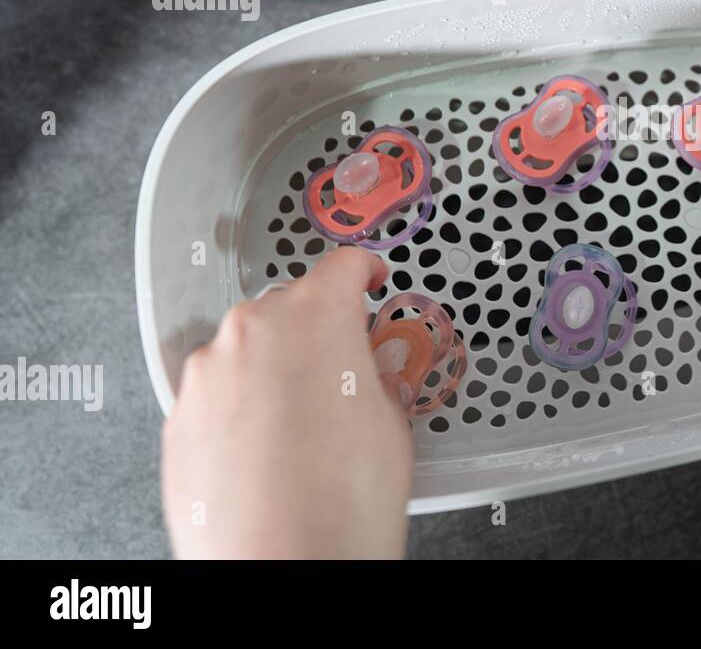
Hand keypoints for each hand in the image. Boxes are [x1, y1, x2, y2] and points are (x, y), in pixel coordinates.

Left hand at [162, 248, 411, 558]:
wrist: (281, 565)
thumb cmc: (340, 502)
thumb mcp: (392, 426)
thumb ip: (377, 381)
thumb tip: (371, 381)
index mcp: (315, 316)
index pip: (342, 266)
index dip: (364, 271)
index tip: (368, 278)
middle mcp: (253, 332)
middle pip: (290, 306)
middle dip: (316, 331)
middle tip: (343, 373)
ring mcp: (207, 374)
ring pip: (247, 350)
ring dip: (273, 371)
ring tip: (303, 427)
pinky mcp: (178, 417)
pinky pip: (216, 393)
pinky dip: (240, 408)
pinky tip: (267, 451)